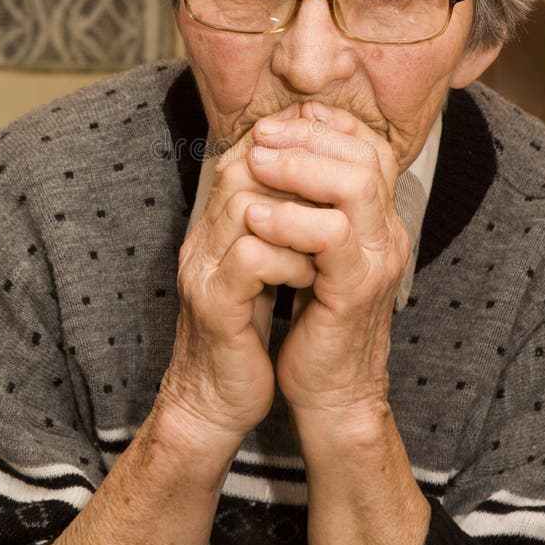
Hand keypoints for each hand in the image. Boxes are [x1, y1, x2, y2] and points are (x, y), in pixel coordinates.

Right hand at [158, 103, 316, 447]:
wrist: (218, 398)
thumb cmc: (249, 330)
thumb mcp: (267, 267)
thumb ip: (282, 224)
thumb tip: (324, 181)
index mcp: (216, 224)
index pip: (246, 154)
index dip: (293, 146)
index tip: (336, 160)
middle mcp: (202, 237)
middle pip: (244, 168)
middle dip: (303, 177)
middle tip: (342, 200)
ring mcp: (202, 268)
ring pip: (248, 206)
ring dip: (302, 218)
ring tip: (329, 243)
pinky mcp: (212, 304)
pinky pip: (251, 258)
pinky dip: (291, 261)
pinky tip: (312, 277)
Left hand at [246, 101, 410, 420]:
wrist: (332, 389)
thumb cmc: (316, 318)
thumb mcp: (315, 253)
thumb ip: (312, 208)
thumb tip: (281, 153)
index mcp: (379, 219)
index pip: (371, 148)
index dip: (329, 124)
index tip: (283, 118)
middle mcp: (388, 232)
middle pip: (365, 155)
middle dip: (309, 134)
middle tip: (262, 134)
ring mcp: (378, 259)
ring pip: (355, 184)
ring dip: (300, 166)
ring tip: (255, 163)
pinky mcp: (357, 289)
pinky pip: (331, 236)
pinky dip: (291, 218)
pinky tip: (256, 216)